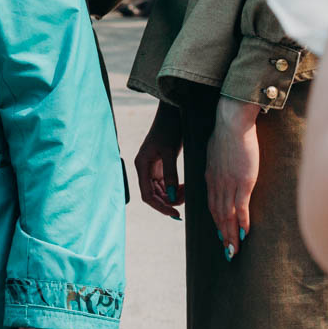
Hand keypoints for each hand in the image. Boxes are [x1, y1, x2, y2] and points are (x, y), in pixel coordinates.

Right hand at [133, 101, 184, 219]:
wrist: (171, 114)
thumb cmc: (168, 129)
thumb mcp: (170, 152)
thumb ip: (170, 174)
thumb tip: (172, 196)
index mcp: (141, 165)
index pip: (147, 195)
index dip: (160, 207)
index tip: (175, 214)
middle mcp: (144, 168)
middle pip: (153, 195)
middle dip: (168, 201)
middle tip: (184, 202)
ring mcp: (152, 168)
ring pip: (160, 191)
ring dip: (172, 196)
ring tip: (186, 192)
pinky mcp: (160, 166)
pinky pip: (165, 184)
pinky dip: (175, 188)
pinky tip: (184, 187)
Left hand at [207, 96, 260, 258]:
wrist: (231, 124)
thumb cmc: (226, 135)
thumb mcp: (215, 153)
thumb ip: (218, 166)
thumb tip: (222, 170)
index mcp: (210, 178)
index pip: (212, 205)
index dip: (216, 222)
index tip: (220, 235)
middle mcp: (217, 184)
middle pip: (218, 214)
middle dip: (223, 235)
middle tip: (227, 252)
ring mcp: (229, 184)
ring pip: (228, 214)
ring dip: (231, 234)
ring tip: (234, 250)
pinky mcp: (242, 181)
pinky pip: (241, 206)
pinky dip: (242, 222)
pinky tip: (245, 234)